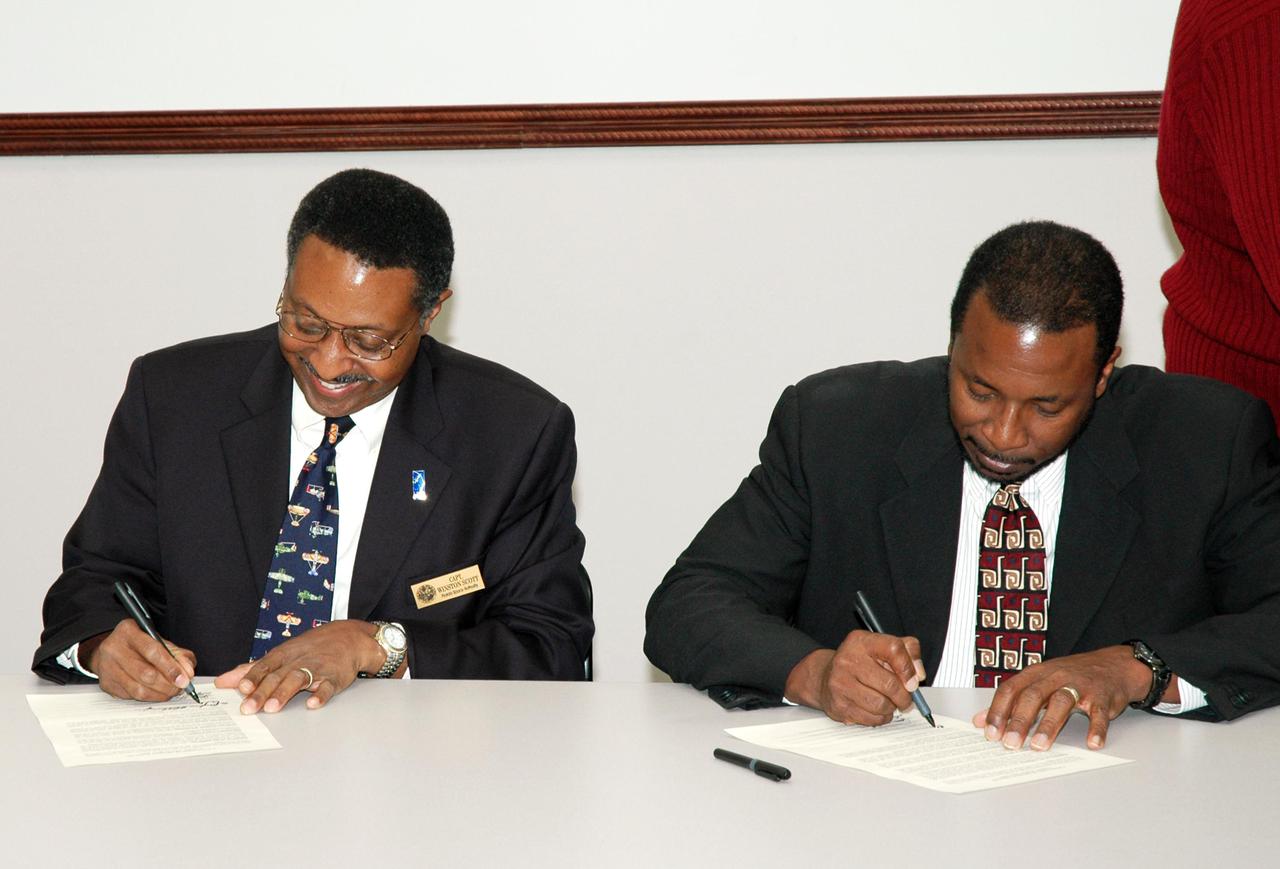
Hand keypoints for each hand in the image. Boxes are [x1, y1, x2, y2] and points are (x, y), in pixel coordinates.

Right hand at [81, 618, 196, 701]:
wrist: (109, 649)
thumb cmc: (137, 644)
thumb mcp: (157, 639)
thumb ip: (177, 653)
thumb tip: (188, 672)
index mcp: (129, 631)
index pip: (153, 651)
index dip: (171, 667)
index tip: (184, 679)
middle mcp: (114, 649)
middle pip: (145, 674)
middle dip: (168, 684)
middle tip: (180, 687)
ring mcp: (107, 668)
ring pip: (138, 689)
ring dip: (160, 694)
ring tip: (171, 691)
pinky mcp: (106, 684)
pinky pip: (131, 696)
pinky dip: (148, 697)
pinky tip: (156, 692)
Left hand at [214, 620, 387, 713]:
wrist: (348, 637)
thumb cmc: (310, 648)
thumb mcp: (281, 654)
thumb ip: (252, 669)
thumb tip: (224, 681)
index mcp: (284, 654)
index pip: (265, 665)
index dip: (253, 677)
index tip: (241, 688)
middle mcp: (298, 660)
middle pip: (278, 676)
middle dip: (262, 692)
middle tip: (249, 708)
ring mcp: (317, 668)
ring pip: (299, 679)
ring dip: (284, 693)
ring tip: (272, 707)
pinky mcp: (335, 678)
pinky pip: (328, 687)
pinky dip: (320, 695)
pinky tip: (312, 704)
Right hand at [785, 630, 925, 725]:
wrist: (825, 677)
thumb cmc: (860, 662)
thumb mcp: (882, 647)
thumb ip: (908, 652)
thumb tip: (918, 674)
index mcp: (861, 641)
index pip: (893, 649)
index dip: (908, 668)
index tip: (913, 681)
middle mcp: (847, 659)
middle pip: (889, 684)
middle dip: (904, 697)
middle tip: (906, 700)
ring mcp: (840, 683)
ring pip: (881, 705)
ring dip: (891, 708)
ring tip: (889, 703)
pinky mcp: (838, 704)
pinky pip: (871, 718)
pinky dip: (880, 718)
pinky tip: (876, 710)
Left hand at [973, 645, 1158, 750]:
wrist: (1114, 665)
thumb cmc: (1071, 676)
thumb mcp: (1038, 682)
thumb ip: (1011, 701)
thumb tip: (980, 720)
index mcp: (1036, 673)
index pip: (1011, 689)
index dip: (998, 710)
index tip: (990, 732)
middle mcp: (1055, 676)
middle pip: (1033, 696)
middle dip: (1020, 721)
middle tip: (1010, 743)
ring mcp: (1080, 685)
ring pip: (1062, 702)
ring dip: (1049, 725)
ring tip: (1039, 745)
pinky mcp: (1102, 696)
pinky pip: (1098, 712)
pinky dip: (1096, 728)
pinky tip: (1091, 743)